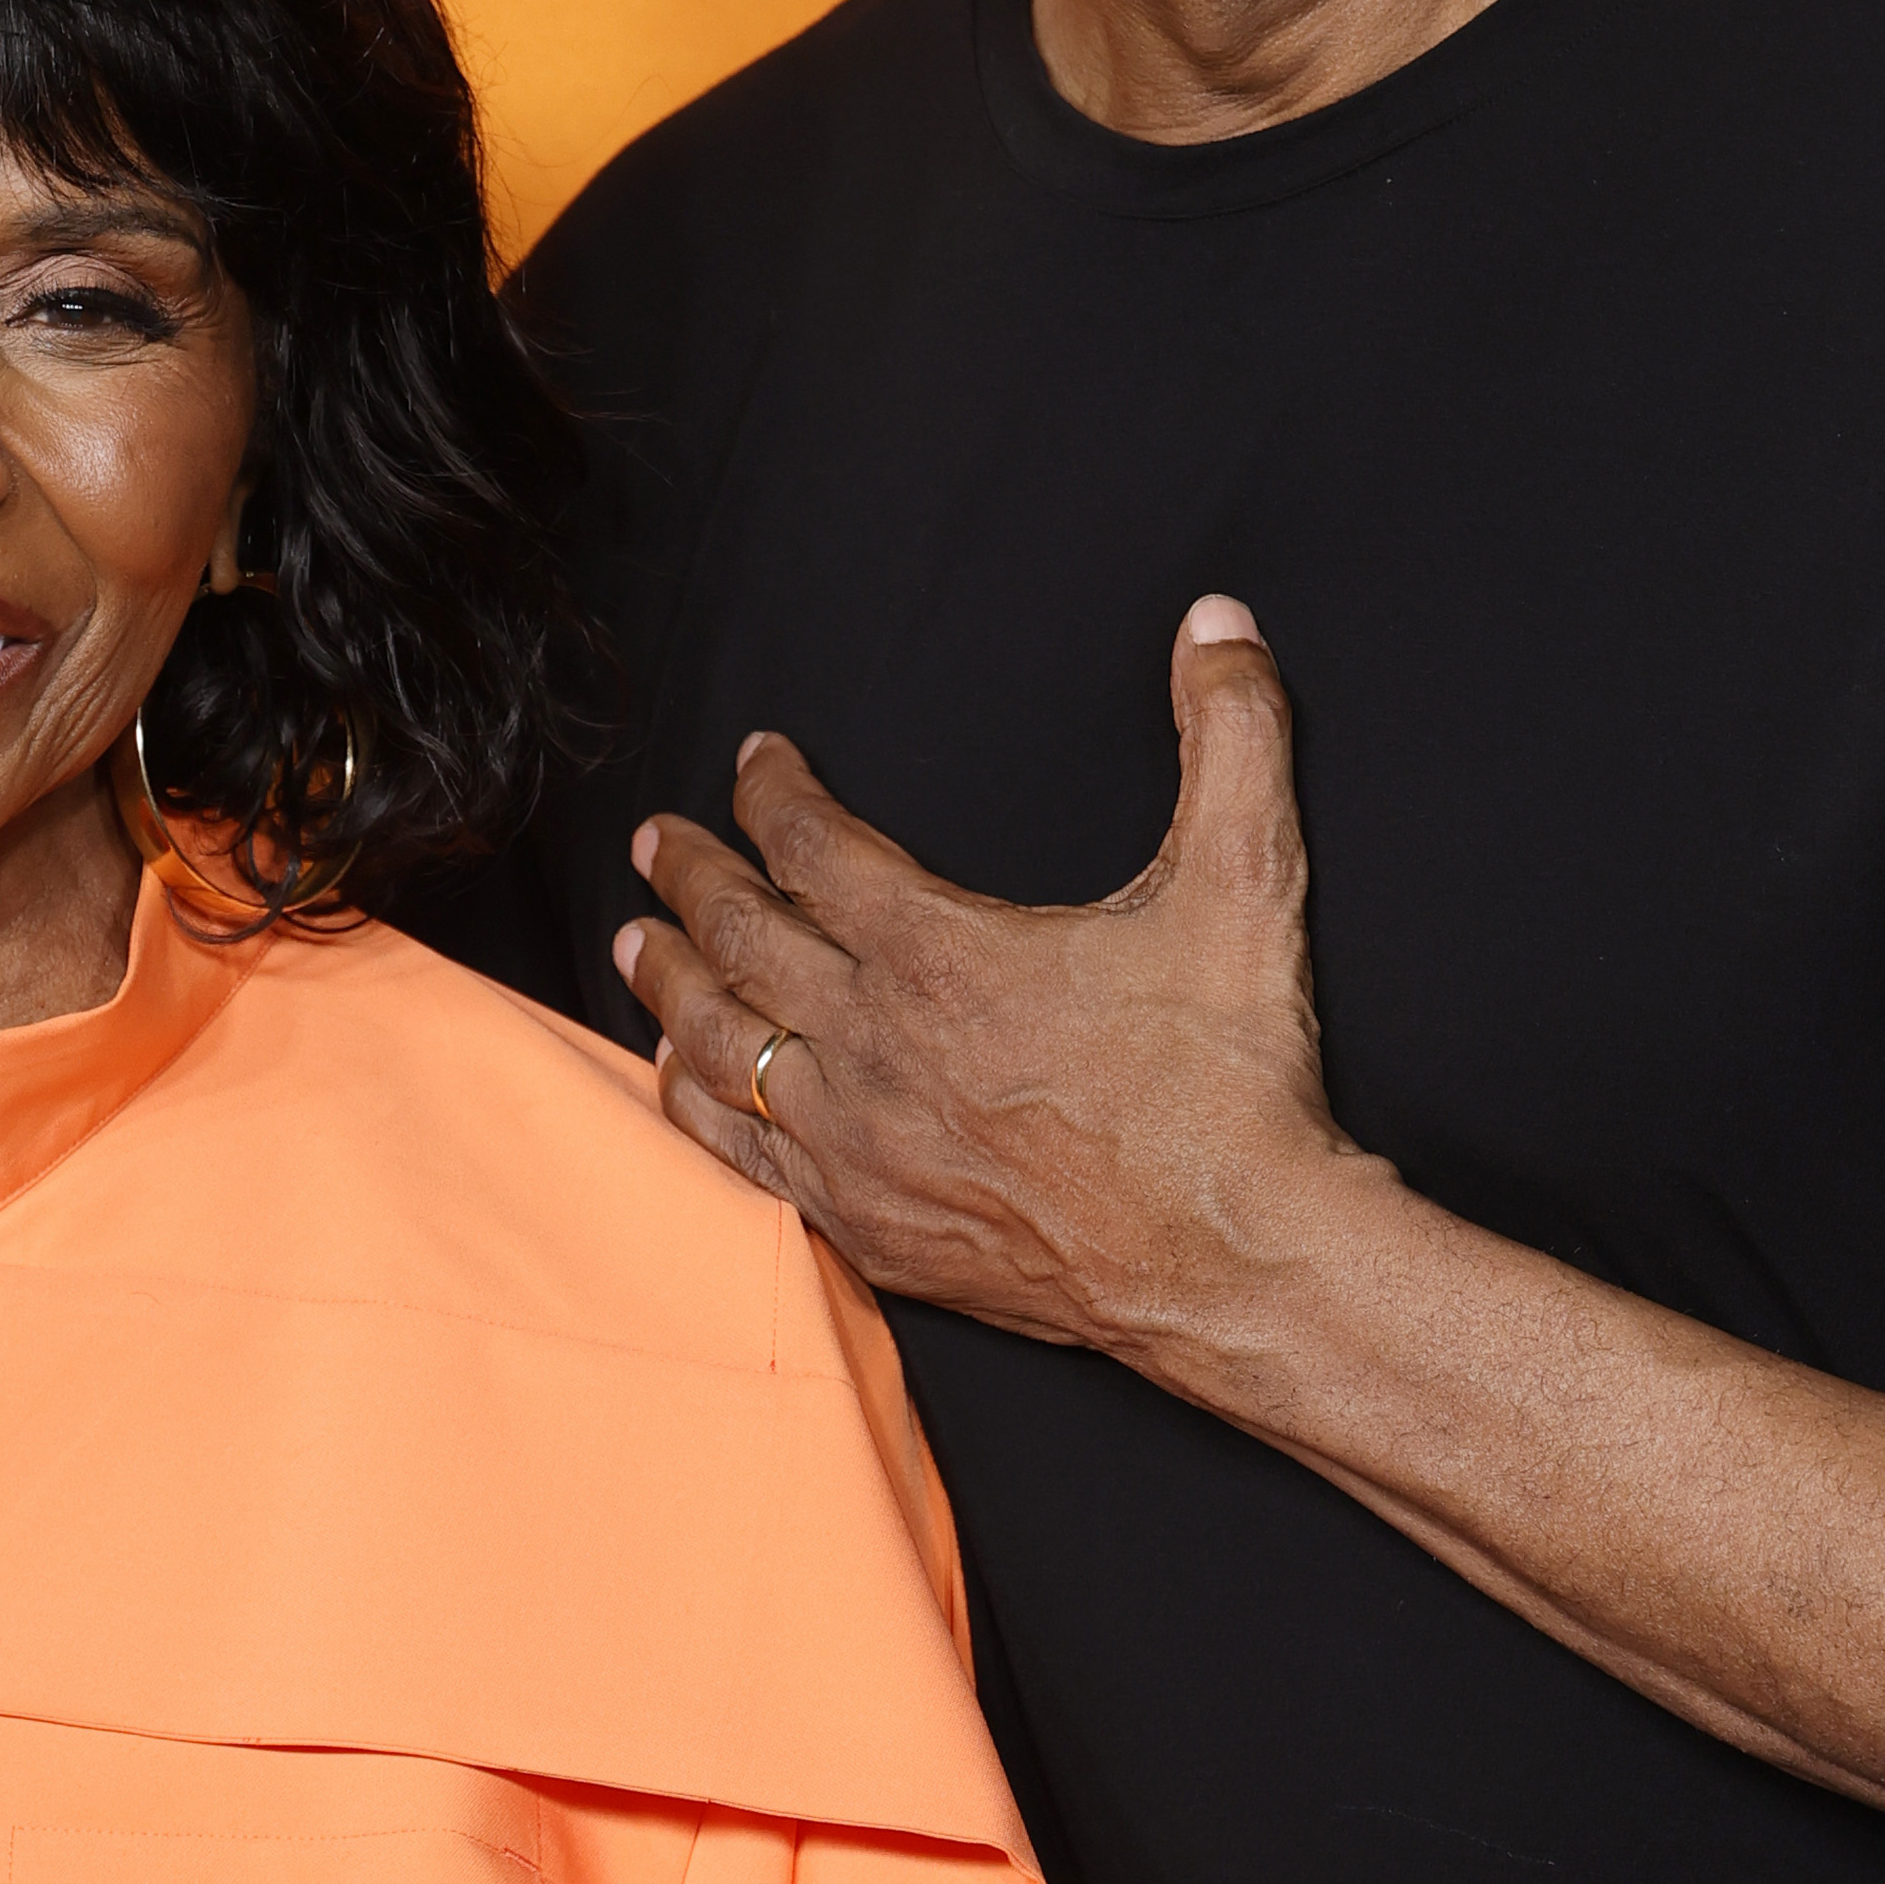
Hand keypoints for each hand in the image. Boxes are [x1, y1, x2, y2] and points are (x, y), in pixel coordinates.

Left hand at [614, 600, 1352, 1355]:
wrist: (1234, 1261)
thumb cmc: (1230, 1080)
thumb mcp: (1249, 884)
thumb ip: (1234, 735)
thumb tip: (1219, 622)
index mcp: (939, 951)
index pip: (811, 845)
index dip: (772, 793)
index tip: (756, 764)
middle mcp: (873, 1044)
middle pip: (739, 938)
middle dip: (689, 876)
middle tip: (654, 841)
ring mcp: (857, 1142)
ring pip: (719, 1044)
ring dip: (668, 983)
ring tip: (635, 942)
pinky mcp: (867, 1224)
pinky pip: (741, 1153)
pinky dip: (695, 1102)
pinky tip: (678, 1078)